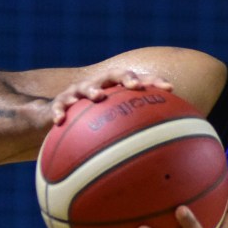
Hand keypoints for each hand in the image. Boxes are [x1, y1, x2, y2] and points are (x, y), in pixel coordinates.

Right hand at [50, 69, 174, 123]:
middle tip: (135, 86)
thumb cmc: (93, 124)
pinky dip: (59, 111)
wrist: (59, 118)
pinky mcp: (59, 102)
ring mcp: (78, 92)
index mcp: (115, 89)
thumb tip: (164, 153)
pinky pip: (58, 106)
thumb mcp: (115, 126)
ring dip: (92, 91)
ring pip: (85, 87)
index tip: (169, 88)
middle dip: (126, 77)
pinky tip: (60, 120)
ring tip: (98, 97)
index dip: (153, 81)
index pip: (138, 80)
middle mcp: (98, 86)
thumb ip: (136, 133)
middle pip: (113, 75)